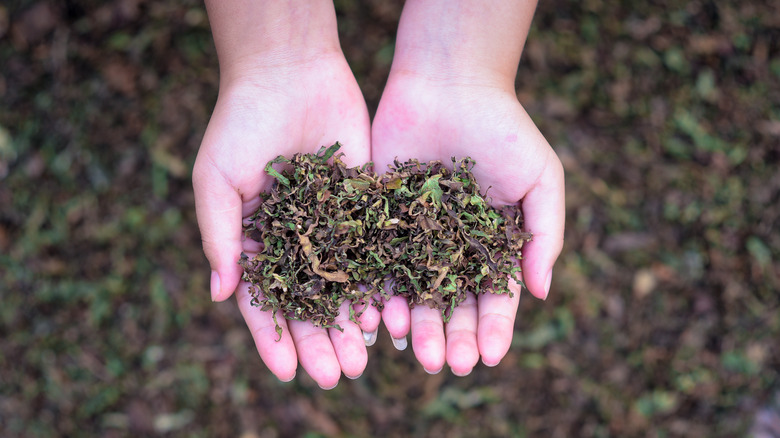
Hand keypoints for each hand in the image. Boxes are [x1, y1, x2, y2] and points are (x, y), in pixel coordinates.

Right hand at [193, 53, 379, 387]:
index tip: (288, 373)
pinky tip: (387, 314)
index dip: (275, 339)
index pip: (265, 301)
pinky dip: (379, 284)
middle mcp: (296, 241)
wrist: (289, 72)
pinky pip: (374, 252)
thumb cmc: (240, 124)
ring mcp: (332, 226)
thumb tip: (220, 295)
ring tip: (364, 360)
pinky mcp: (364, 206)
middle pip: (310, 303)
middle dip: (321, 341)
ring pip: (345, 285)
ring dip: (352, 324)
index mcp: (255, 240)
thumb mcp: (216, 181)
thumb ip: (220, 237)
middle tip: (336, 376)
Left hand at [371, 71, 564, 374]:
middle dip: (454, 336)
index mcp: (492, 243)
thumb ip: (545, 236)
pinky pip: (377, 264)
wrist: (448, 83)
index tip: (491, 357)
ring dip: (416, 325)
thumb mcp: (541, 179)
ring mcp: (414, 236)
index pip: (494, 297)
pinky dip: (379, 293)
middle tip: (452, 363)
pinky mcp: (379, 220)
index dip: (495, 328)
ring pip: (413, 292)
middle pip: (452, 304)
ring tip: (417, 352)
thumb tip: (543, 295)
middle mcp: (452, 247)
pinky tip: (380, 318)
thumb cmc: (503, 128)